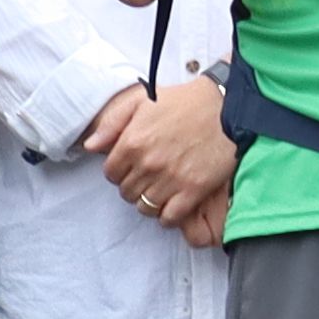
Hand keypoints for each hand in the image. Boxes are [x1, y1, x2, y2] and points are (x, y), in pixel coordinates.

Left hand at [101, 70, 236, 239]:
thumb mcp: (142, 100)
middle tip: (147, 176)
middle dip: (133, 186)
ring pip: (145, 207)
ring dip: (149, 201)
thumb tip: (90, 146)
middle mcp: (149, 163)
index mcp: (133, 142)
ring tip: (159, 189)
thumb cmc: (185, 102)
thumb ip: (112, 122)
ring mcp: (171, 179)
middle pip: (126, 193)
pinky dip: (167, 215)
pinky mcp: (193, 190)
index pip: (110, 174)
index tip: (131, 166)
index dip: (119, 171)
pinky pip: (169, 217)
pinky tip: (172, 202)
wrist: (227, 108)